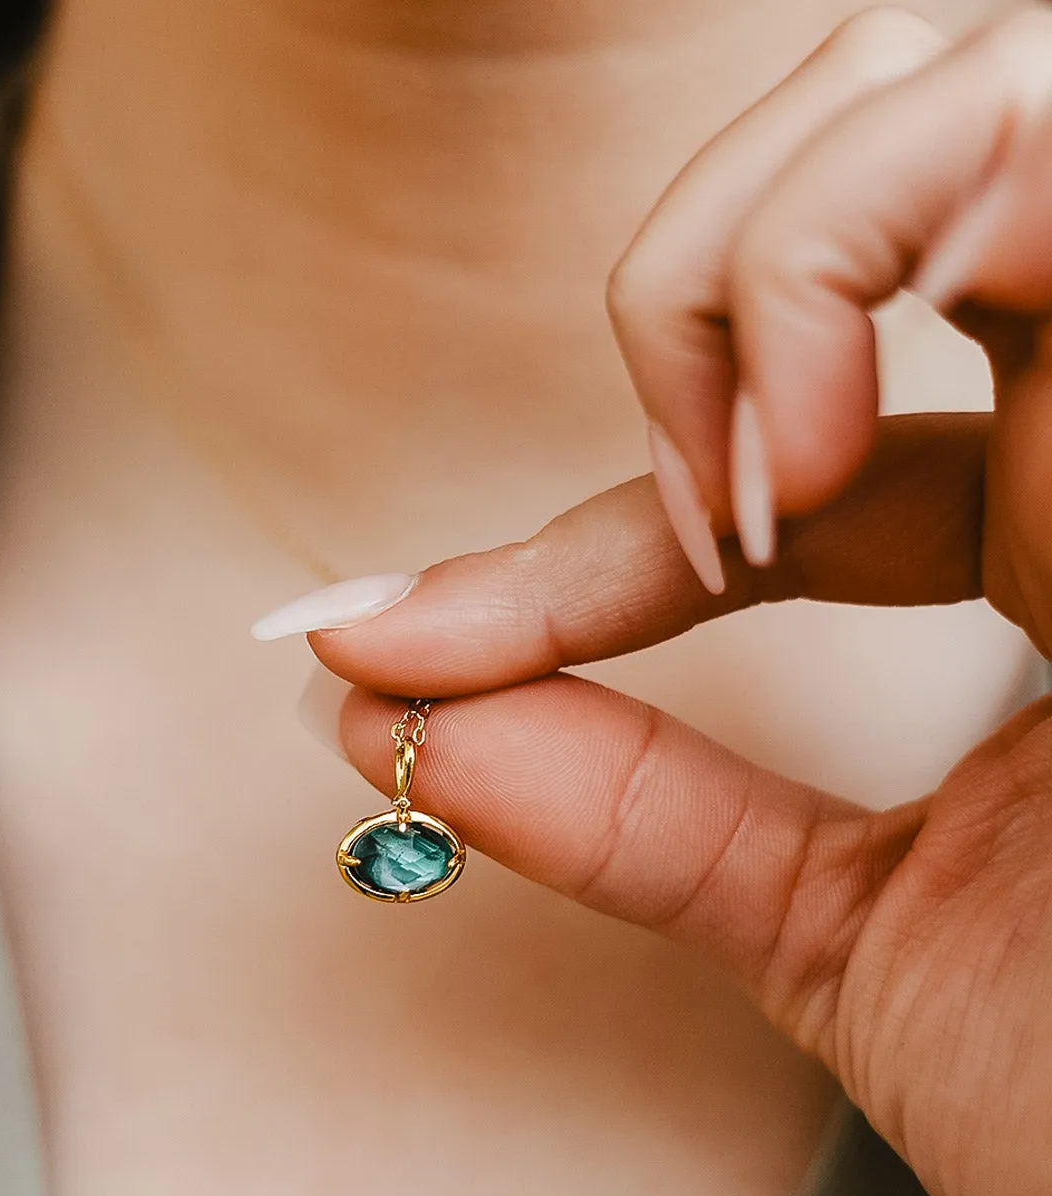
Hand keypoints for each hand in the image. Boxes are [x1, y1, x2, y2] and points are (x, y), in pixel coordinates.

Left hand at [308, 10, 1051, 1195]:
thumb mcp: (845, 934)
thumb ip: (630, 811)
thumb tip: (396, 720)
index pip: (788, 464)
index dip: (585, 540)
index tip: (383, 632)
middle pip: (887, 163)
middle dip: (690, 288)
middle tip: (658, 509)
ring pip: (946, 87)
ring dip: (751, 254)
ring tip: (727, 492)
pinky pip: (1033, 121)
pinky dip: (839, 248)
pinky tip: (785, 457)